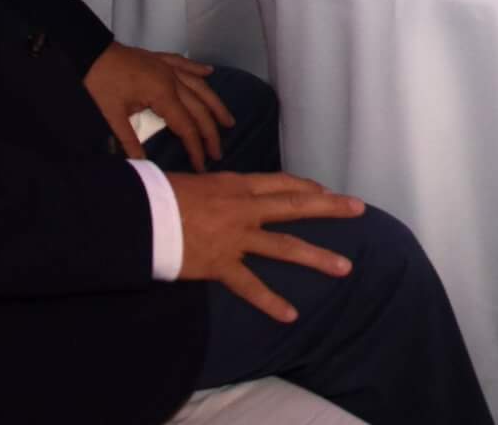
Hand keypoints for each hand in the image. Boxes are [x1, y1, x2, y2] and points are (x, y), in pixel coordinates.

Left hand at [85, 44, 233, 170]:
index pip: (186, 126)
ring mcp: (168, 67)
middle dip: (210, 133)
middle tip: (219, 153)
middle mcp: (172, 79)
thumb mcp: (111, 115)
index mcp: (162, 94)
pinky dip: (199, 69)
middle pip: (199, 109)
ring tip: (228, 120)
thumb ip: (129, 141)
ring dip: (215, 104)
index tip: (202, 166)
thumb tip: (143, 165)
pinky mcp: (160, 59)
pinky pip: (185, 64)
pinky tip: (210, 72)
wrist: (88, 52)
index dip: (195, 147)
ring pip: (200, 86)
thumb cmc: (99, 83)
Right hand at [168, 171, 365, 321]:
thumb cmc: (159, 193)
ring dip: (317, 257)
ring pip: (284, 246)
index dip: (306, 187)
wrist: (139, 214)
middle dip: (330, 207)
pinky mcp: (221, 264)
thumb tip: (221, 194)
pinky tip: (290, 315)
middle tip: (359, 209)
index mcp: (237, 185)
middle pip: (295, 204)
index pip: (281, 183)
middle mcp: (244, 208)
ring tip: (344, 267)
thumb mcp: (195, 182)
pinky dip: (270, 302)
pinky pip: (250, 286)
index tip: (325, 191)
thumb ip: (217, 191)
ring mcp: (236, 237)